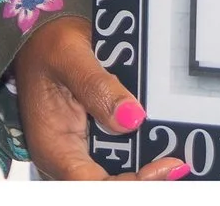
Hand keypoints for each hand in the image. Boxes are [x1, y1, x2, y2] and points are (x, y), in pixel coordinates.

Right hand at [14, 14, 187, 180]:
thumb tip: (132, 117)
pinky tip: (161, 143)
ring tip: (173, 156)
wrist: (43, 36)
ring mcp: (80, 150)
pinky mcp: (93, 140)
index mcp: (53, 145)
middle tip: (176, 164)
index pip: (91, 182)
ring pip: (115, 172)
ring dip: (143, 165)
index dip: (129, 182)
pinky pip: (118, 155)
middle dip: (142, 177)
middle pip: (107, 183)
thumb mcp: (70, 56)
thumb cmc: (46, 46)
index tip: (165, 167)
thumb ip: (98, 86)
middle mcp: (65, 156)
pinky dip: (139, 151)